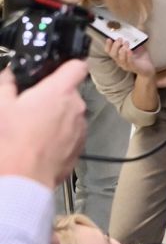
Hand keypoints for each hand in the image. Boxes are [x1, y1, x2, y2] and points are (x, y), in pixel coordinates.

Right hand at [0, 60, 87, 186]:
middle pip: (70, 92)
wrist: (22, 178)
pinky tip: (41, 142)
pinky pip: (72, 133)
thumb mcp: (2, 106)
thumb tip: (8, 75)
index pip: (77, 66)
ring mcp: (80, 127)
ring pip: (71, 113)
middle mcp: (76, 107)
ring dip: (58, 116)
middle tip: (31, 106)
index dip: (69, 65)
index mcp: (59, 91)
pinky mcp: (80, 146)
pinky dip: (61, 134)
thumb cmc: (13, 143)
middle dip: (54, 96)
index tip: (61, 68)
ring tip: (34, 128)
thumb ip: (7, 84)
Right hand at [106, 38, 154, 78]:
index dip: (107, 45)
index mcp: (119, 55)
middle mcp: (120, 61)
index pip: (109, 51)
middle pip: (113, 54)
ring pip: (120, 58)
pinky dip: (128, 56)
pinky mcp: (133, 67)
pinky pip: (129, 62)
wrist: (148, 68)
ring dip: (122, 50)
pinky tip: (130, 50)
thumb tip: (140, 23)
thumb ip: (135, 37)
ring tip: (126, 42)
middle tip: (120, 39)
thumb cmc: (140, 56)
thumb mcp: (137, 45)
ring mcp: (126, 65)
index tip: (109, 38)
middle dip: (115, 46)